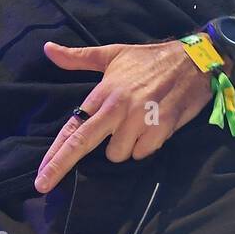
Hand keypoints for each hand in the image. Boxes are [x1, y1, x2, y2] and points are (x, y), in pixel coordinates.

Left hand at [35, 39, 214, 192]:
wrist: (194, 60)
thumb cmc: (150, 59)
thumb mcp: (113, 54)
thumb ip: (79, 58)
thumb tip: (48, 49)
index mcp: (104, 91)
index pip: (74, 126)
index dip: (55, 152)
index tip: (40, 173)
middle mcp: (118, 107)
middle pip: (84, 142)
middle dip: (60, 166)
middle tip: (43, 184)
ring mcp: (140, 119)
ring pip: (118, 154)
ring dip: (123, 147)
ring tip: (134, 126)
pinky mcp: (162, 129)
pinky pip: (143, 153)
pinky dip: (144, 146)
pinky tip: (151, 129)